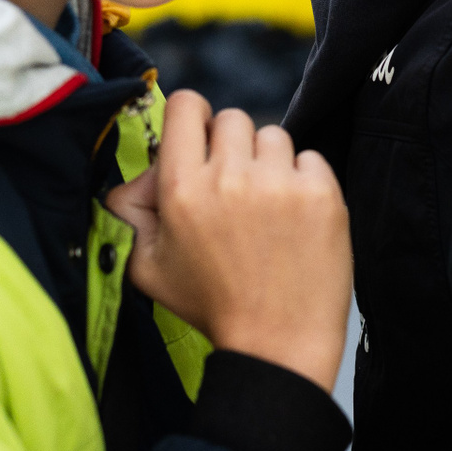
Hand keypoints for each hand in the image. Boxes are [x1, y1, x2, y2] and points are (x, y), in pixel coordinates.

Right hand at [105, 91, 351, 392]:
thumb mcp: (147, 267)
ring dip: (269, 163)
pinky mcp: (322, 192)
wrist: (278, 344)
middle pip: (231, 118)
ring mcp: (279, 182)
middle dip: (231, 147)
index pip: (185, 106)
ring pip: (272, 135)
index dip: (192, 120)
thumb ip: (129, 212)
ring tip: (267, 208)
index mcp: (181, 188)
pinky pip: (310, 158)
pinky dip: (304, 181)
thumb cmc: (212, 306)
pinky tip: (295, 219)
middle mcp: (229, 176)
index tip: (201, 144)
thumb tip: (143, 174)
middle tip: (235, 189)